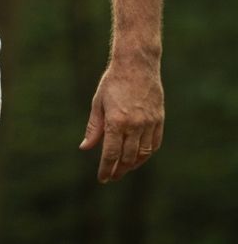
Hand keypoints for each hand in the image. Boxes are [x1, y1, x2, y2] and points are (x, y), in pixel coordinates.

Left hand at [79, 58, 163, 182]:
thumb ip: (94, 128)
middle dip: (118, 170)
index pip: (111, 154)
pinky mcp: (159, 120)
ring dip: (133, 165)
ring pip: (143, 154)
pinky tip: (139, 158)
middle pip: (127, 157)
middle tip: (111, 177)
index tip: (102, 178)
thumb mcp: (98, 103)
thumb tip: (85, 147)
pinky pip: (154, 144)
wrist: (137, 65)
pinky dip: (147, 154)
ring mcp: (149, 123)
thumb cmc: (113, 82)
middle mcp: (135, 125)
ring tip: (123, 169)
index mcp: (116, 121)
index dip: (106, 168)